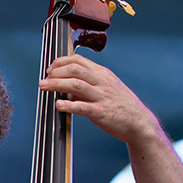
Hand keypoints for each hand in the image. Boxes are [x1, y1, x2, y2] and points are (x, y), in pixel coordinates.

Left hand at [39, 54, 158, 144]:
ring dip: (56, 84)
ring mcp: (101, 97)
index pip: (79, 60)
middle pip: (75, 69)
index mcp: (102, 74)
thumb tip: (67, 87)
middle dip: (56, 72)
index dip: (61, 62)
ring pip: (75, 85)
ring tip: (43, 86)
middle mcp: (102, 82)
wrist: (139, 122)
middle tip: (44, 78)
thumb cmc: (121, 106)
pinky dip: (68, 105)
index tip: (50, 68)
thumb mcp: (107, 88)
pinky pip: (82, 107)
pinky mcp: (101, 112)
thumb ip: (88, 85)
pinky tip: (58, 105)